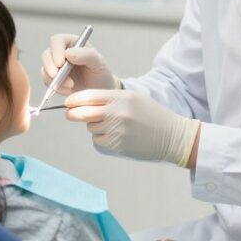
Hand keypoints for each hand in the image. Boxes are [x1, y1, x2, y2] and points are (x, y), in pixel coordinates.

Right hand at [39, 34, 116, 94]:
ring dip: (54, 79)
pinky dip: (56, 87)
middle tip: (56, 77)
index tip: (60, 63)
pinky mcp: (53, 78)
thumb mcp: (98, 63)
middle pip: (46, 55)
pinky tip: (68, 89)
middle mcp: (61, 52)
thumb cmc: (100, 72)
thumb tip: (67, 53)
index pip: (57, 40)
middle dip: (50, 67)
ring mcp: (55, 65)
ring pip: (44, 69)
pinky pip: (47, 82)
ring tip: (71, 85)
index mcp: (72, 42)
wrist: (100, 90)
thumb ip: (86, 55)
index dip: (56, 50)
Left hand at [64, 89, 199, 166]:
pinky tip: (115, 135)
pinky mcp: (118, 144)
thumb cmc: (152, 115)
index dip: (74, 99)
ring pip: (90, 127)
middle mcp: (117, 112)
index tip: (68, 102)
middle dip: (72, 113)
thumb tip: (83, 103)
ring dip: (94, 126)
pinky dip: (101, 138)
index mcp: (121, 97)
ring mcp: (117, 130)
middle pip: (83, 113)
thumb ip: (110, 99)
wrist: (172, 135)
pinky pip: (98, 140)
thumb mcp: (133, 99)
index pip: (89, 96)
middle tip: (69, 114)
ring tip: (111, 125)